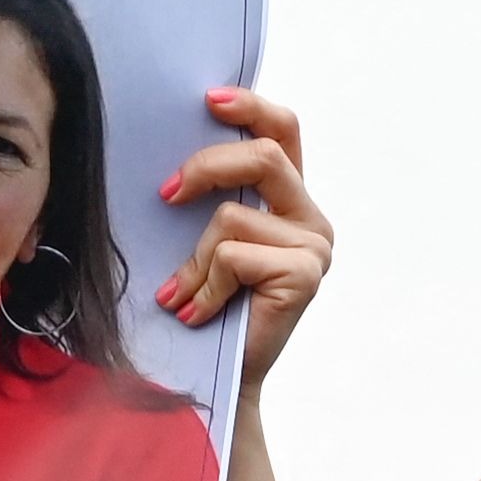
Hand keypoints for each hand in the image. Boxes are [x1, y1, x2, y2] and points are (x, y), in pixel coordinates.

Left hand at [152, 89, 329, 393]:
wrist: (218, 380)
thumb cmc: (206, 309)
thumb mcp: (206, 241)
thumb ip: (212, 198)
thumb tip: (176, 159)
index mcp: (291, 201)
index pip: (284, 130)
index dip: (250, 106)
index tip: (208, 99)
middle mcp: (311, 220)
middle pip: (265, 155)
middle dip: (206, 166)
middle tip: (166, 195)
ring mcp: (314, 249)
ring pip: (233, 216)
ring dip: (195, 260)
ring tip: (185, 295)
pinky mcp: (304, 276)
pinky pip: (233, 256)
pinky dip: (204, 287)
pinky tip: (198, 314)